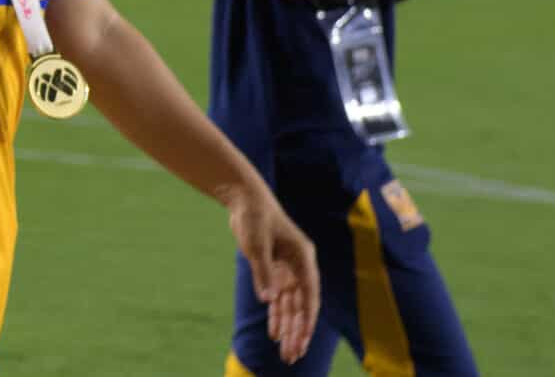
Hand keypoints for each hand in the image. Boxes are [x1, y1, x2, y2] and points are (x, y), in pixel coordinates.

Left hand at [225, 184, 320, 365]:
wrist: (244, 199)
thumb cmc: (254, 217)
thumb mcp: (256, 244)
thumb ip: (263, 272)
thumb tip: (268, 300)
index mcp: (303, 258)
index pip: (309, 295)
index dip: (307, 319)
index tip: (302, 338)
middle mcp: (299, 267)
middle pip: (301, 305)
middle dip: (297, 331)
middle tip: (292, 355)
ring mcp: (287, 270)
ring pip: (290, 305)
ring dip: (287, 327)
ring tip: (285, 351)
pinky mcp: (275, 271)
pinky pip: (277, 298)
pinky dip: (275, 314)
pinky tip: (273, 332)